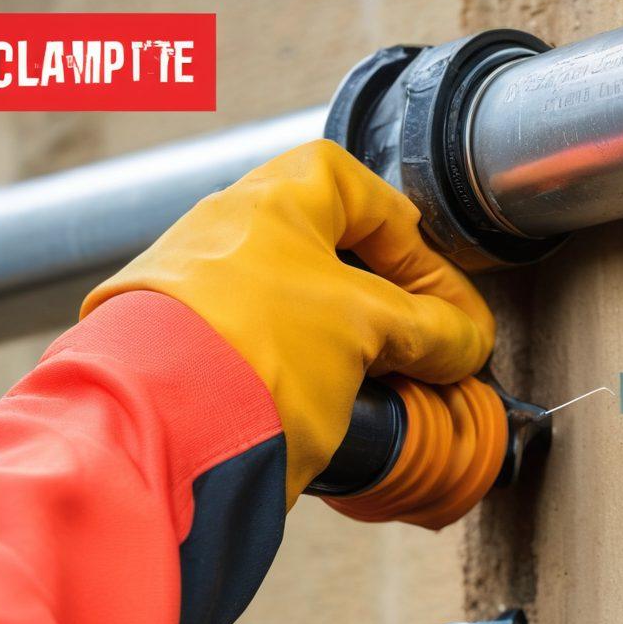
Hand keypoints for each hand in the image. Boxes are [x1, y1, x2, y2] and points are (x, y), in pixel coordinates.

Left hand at [82, 139, 493, 506]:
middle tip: (416, 352)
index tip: (446, 304)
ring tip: (374, 394)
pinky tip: (319, 415)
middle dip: (379, 308)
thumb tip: (467, 342)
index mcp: (269, 200)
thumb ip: (427, 329)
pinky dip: (297, 379)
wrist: (155, 429)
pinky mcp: (181, 357)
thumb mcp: (364, 329)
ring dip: (341, 349)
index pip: (360, 194)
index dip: (413, 246)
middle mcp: (225, 237)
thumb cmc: (251, 352)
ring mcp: (198, 298)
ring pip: (292, 313)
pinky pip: (258, 356)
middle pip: (326, 258)